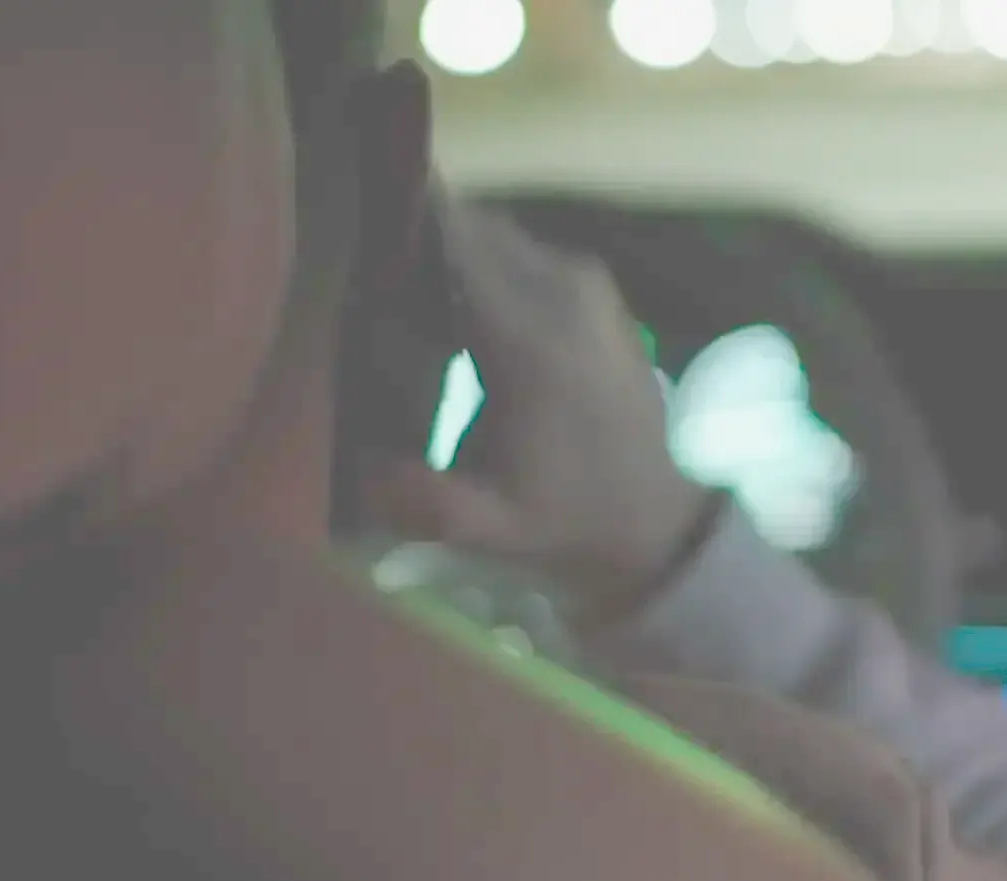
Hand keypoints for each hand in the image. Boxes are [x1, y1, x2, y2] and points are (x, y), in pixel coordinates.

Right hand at [363, 197, 710, 621]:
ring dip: (451, 250)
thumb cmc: (565, 520)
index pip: (451, 242)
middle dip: (418, 240)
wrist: (659, 520)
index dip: (396, 235)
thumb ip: (416, 497)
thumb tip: (354, 458)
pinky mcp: (598, 289)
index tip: (347, 250)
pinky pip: (524, 250)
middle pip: (470, 226)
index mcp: (530, 340)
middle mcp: (563, 292)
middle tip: (366, 279)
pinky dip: (486, 262)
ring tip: (405, 292)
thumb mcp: (486, 527)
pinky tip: (456, 305)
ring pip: (496, 233)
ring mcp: (587, 283)